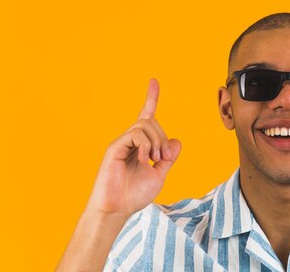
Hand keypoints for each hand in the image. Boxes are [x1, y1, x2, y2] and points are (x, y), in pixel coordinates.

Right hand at [85, 79, 181, 218]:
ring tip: (154, 160)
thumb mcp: (160, 173)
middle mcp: (129, 140)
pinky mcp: (114, 147)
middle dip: (162, 137)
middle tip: (162, 158)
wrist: (117, 208)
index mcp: (140, 144)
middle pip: (152, 121)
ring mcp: (121, 142)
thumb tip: (175, 140)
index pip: (146, 115)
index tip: (154, 81)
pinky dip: (145, 145)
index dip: (151, 97)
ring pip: (145, 124)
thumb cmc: (135, 194)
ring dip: (156, 141)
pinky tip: (144, 160)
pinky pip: (136, 134)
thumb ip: (168, 157)